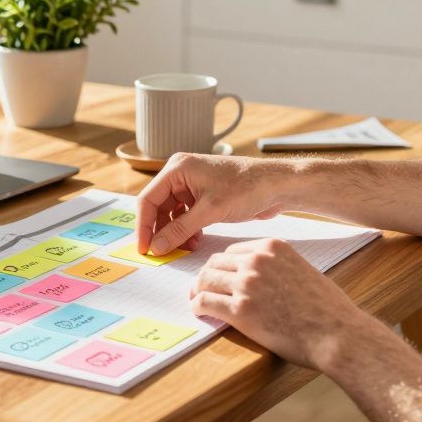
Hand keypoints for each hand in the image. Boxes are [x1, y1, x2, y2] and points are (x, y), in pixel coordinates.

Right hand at [136, 153, 288, 254]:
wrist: (277, 186)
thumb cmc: (247, 187)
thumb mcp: (210, 211)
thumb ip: (179, 230)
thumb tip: (156, 247)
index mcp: (178, 168)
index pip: (148, 199)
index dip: (144, 226)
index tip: (145, 249)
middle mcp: (182, 174)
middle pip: (158, 207)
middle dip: (161, 231)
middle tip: (163, 253)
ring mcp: (192, 185)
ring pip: (172, 213)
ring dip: (175, 232)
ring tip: (185, 247)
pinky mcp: (204, 196)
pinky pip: (186, 215)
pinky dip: (187, 229)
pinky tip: (194, 241)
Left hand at [190, 238, 359, 370]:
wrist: (337, 333)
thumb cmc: (327, 308)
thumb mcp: (304, 269)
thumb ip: (279, 266)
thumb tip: (262, 276)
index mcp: (273, 247)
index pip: (234, 251)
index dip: (223, 266)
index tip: (220, 277)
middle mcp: (257, 260)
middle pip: (215, 263)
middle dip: (208, 277)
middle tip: (203, 289)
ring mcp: (247, 284)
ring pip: (205, 280)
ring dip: (199, 290)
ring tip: (198, 300)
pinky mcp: (240, 310)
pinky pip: (205, 302)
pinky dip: (198, 306)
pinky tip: (200, 312)